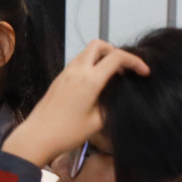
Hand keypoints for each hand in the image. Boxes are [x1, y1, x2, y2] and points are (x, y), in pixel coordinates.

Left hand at [3, 40, 150, 168]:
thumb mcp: (97, 122)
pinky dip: (91, 64)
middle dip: (115, 51)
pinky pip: (78, 62)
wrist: (36, 136)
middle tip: (125, 69)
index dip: (135, 61)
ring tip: (112, 76)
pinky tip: (96, 82)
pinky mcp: (59, 79)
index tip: (144, 72)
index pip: (117, 57)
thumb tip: (118, 94)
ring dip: (102, 57)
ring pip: (87, 52)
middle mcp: (77, 70)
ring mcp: (65, 73)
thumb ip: (111, 103)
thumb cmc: (67, 132)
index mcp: (89, 80)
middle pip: (99, 45)